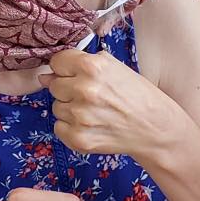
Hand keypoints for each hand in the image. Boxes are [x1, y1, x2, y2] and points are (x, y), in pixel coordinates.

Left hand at [39, 49, 180, 159]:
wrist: (155, 128)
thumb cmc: (136, 95)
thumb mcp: (114, 67)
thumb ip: (79, 64)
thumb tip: (44, 77)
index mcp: (93, 66)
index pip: (56, 62)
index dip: (66, 68)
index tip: (77, 74)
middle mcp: (84, 89)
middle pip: (54, 85)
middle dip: (68, 89)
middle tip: (91, 96)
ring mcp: (80, 116)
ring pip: (56, 107)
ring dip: (70, 109)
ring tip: (94, 111)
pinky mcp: (79, 138)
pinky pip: (59, 127)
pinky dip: (71, 128)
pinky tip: (91, 125)